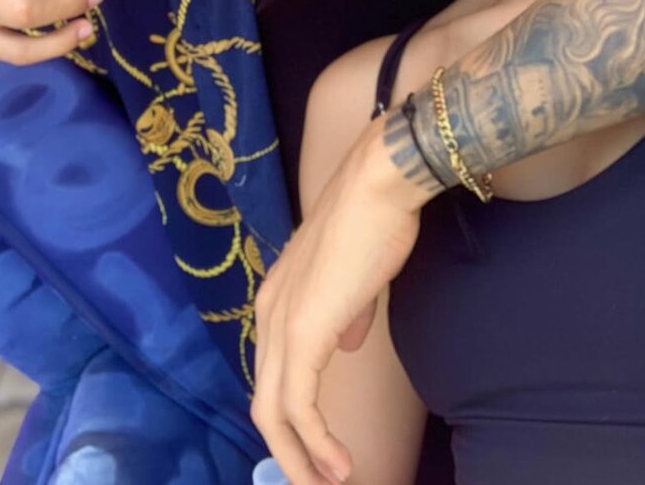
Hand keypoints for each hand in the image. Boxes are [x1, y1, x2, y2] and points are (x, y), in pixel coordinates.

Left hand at [251, 117, 440, 483]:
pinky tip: (340, 465)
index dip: (293, 418)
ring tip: (331, 484)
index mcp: (278, 301)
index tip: (319, 452)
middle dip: (290, 454)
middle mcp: (269, 315)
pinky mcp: (303, 332)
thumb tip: (347, 342)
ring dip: (302, 459)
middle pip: (265, 405)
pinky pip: (299, 404)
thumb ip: (346, 315)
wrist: (378, 188)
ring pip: (275, 413)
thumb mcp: (355, 279)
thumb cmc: (374, 224)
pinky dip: (316, 443)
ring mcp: (282, 323)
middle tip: (319, 484)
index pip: (274, 375)